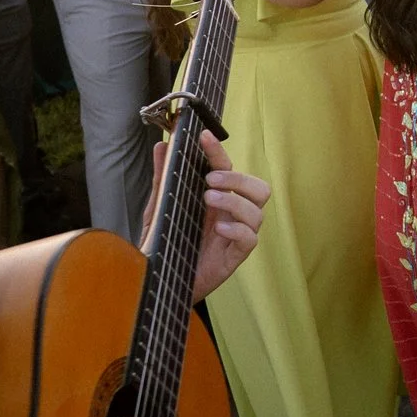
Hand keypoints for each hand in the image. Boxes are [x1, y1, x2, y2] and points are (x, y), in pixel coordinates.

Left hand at [129, 131, 270, 300]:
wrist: (158, 280)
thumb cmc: (165, 243)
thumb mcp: (159, 208)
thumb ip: (162, 179)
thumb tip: (162, 147)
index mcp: (216, 198)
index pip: (227, 168)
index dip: (219, 151)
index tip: (204, 137)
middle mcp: (231, 214)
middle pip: (258, 188)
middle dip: (238, 180)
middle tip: (209, 180)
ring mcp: (236, 234)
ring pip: (257, 211)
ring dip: (234, 201)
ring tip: (208, 200)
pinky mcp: (235, 256)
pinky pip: (250, 238)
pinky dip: (237, 229)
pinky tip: (218, 229)